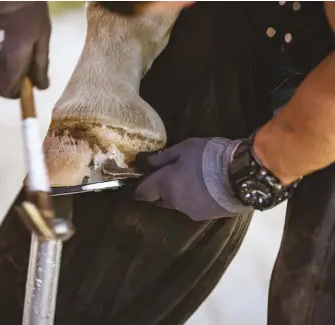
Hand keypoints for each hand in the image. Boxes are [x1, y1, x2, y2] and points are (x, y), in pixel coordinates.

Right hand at [0, 1, 50, 97]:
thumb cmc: (25, 6)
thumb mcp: (42, 34)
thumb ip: (40, 63)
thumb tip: (41, 87)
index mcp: (11, 63)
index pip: (6, 92)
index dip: (15, 91)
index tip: (23, 83)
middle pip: (2, 71)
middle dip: (12, 62)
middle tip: (21, 40)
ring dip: (1, 46)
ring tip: (8, 23)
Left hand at [134, 137, 253, 220]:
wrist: (244, 175)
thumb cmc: (210, 156)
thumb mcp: (185, 148)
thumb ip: (163, 158)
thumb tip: (146, 162)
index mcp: (166, 186)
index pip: (144, 191)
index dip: (138, 188)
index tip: (136, 184)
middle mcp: (175, 203)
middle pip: (160, 200)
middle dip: (158, 192)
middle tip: (165, 179)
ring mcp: (191, 212)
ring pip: (178, 204)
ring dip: (178, 195)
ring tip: (190, 181)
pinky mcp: (208, 216)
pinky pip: (194, 207)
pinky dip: (194, 199)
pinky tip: (204, 189)